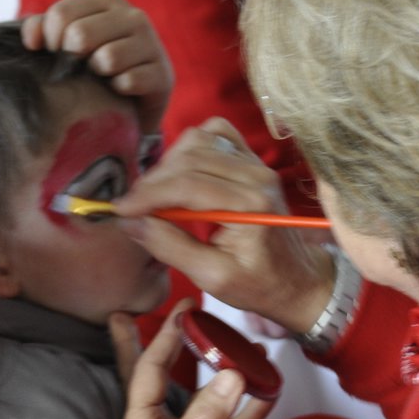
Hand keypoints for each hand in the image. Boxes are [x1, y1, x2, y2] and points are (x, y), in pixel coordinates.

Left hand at [23, 0, 173, 135]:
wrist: (132, 105)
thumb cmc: (93, 68)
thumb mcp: (66, 43)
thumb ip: (43, 30)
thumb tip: (31, 40)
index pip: (61, 14)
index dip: (50, 41)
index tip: (56, 55)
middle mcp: (132, 15)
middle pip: (80, 34)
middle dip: (72, 59)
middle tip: (79, 69)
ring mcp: (151, 43)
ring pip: (107, 58)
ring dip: (96, 76)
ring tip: (102, 79)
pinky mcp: (162, 74)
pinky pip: (128, 82)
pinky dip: (117, 92)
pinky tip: (119, 92)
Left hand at [111, 303, 273, 418]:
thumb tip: (232, 375)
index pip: (147, 371)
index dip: (159, 339)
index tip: (177, 310)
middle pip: (167, 377)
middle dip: (174, 345)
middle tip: (187, 312)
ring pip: (208, 397)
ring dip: (223, 372)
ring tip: (241, 343)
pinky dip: (252, 408)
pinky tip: (269, 388)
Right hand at [114, 119, 336, 333]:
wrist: (297, 279)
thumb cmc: (259, 284)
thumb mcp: (212, 277)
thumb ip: (171, 247)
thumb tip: (131, 223)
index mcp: (250, 205)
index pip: (187, 185)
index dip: (147, 195)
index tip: (120, 210)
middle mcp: (256, 175)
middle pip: (189, 157)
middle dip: (152, 181)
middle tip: (132, 207)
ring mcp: (256, 163)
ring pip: (199, 140)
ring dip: (168, 164)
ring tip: (154, 195)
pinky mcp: (252, 160)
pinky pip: (215, 133)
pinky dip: (191, 146)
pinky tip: (180, 173)